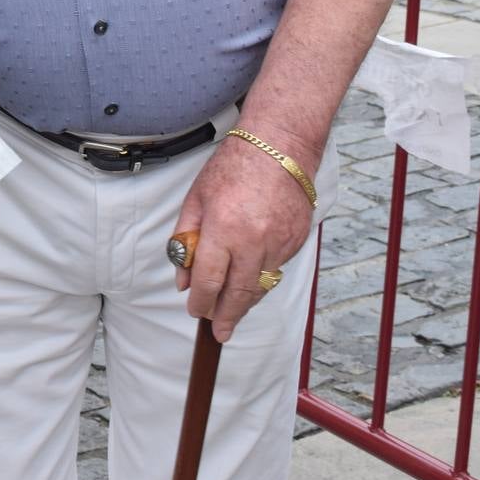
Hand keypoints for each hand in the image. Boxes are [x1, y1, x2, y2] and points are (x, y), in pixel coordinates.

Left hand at [170, 134, 313, 342]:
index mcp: (223, 229)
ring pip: (261, 286)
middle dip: (227, 316)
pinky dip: (262, 279)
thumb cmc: (232, 168)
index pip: (209, 280)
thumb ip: (186, 240)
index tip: (195, 312)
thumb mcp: (196, 199)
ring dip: (245, 302)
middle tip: (219, 332)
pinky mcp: (296, 241)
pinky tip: (251, 281)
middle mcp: (253, 241)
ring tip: (232, 314)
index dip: (201, 302)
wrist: (280, 148)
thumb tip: (183, 279)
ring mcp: (279, 243)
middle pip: (239, 293)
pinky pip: (276, 269)